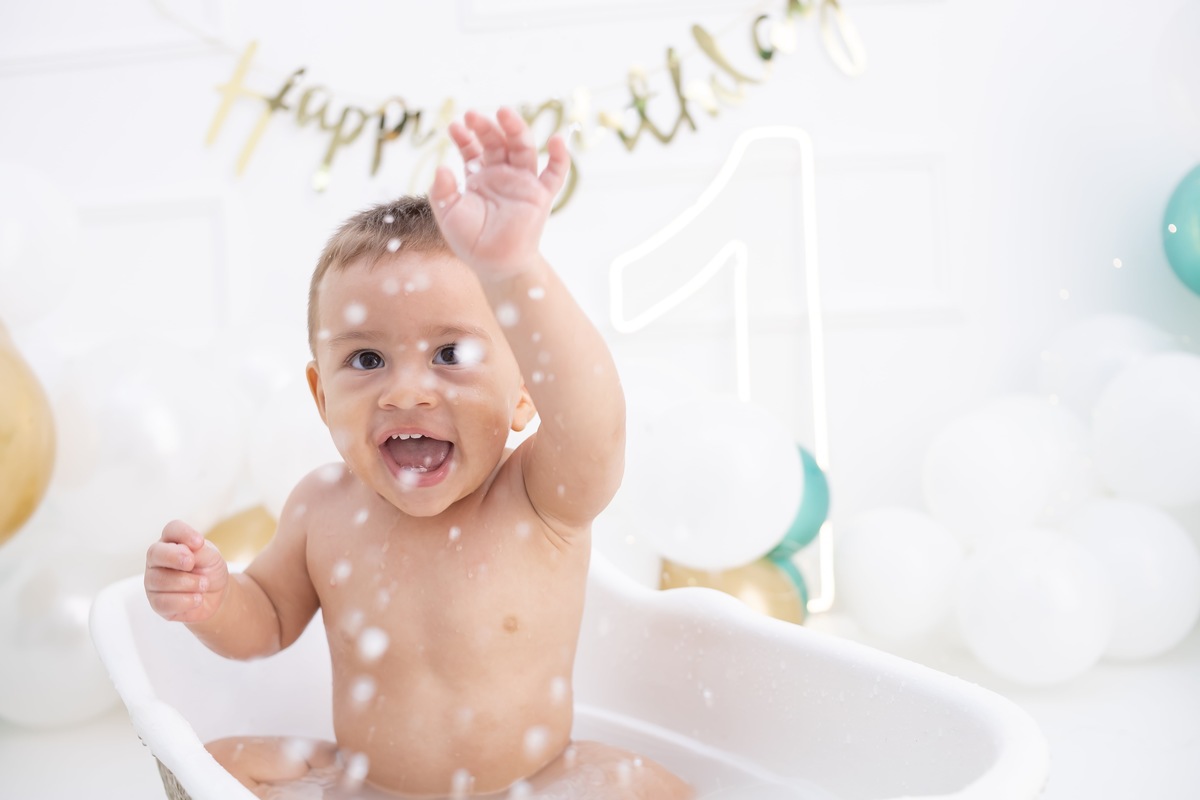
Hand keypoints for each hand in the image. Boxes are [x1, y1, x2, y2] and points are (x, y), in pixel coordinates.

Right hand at [145, 519, 228, 622]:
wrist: (215, 596)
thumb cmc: (210, 571)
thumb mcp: (212, 558)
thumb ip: (201, 551)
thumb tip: (188, 549)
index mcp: (172, 542)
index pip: (171, 529)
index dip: (183, 533)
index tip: (199, 542)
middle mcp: (158, 560)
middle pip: (155, 553)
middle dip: (174, 556)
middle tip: (191, 563)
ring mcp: (153, 581)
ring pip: (160, 580)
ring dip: (188, 583)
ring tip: (204, 585)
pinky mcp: (156, 602)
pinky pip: (163, 602)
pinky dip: (186, 601)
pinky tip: (197, 599)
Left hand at [429, 108, 569, 278]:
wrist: (493, 264)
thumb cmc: (470, 239)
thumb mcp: (447, 212)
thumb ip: (442, 190)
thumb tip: (441, 167)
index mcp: (480, 176)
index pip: (474, 148)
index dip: (465, 136)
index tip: (455, 126)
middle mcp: (502, 174)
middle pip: (498, 141)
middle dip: (486, 126)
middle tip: (472, 115)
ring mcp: (523, 182)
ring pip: (524, 148)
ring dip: (516, 129)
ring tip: (504, 113)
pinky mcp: (540, 195)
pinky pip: (555, 173)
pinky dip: (560, 157)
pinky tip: (558, 140)